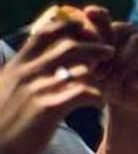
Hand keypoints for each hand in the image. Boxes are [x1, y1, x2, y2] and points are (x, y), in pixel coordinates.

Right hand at [0, 18, 114, 153]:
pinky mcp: (48, 109)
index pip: (45, 33)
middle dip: (94, 45)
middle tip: (110, 51)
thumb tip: (36, 68)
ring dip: (100, 72)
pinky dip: (98, 96)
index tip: (87, 32)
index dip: (70, 28)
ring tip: (111, 78)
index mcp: (17, 66)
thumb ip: (21, 77)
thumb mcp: (5, 91)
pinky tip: (101, 103)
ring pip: (80, 68)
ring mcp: (37, 89)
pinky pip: (84, 92)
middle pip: (69, 45)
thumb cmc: (1, 126)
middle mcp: (27, 72)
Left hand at [85, 7, 137, 117]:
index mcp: (108, 32)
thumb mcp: (92, 73)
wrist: (126, 101)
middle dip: (108, 52)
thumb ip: (87, 59)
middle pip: (121, 29)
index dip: (98, 15)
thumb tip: (79, 51)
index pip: (103, 17)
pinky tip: (134, 84)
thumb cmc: (105, 84)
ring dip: (124, 62)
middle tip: (97, 75)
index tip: (88, 12)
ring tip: (114, 81)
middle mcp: (128, 33)